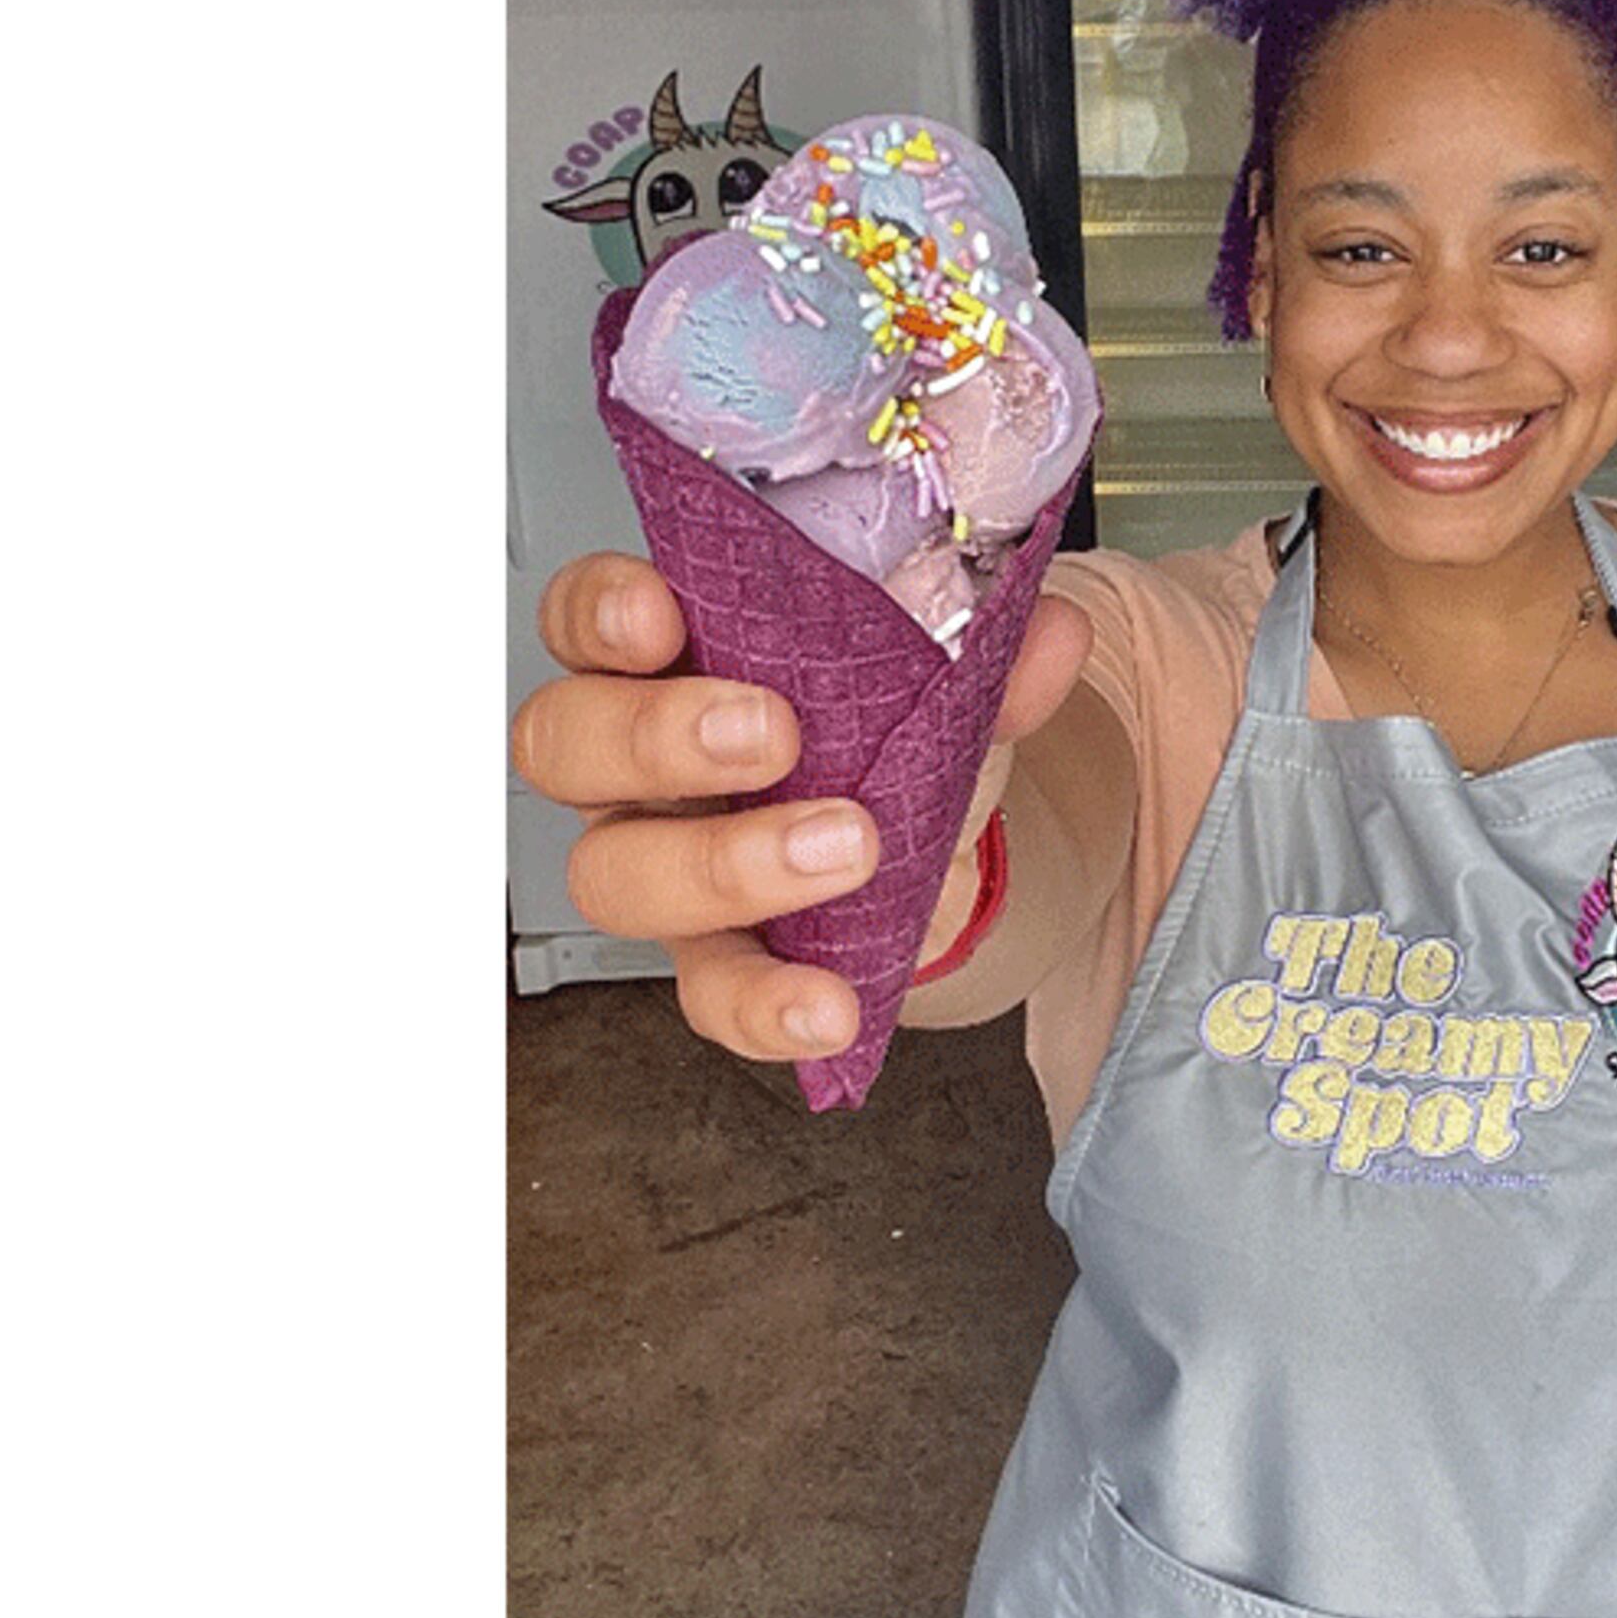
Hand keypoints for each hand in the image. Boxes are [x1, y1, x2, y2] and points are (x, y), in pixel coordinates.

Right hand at [513, 550, 1090, 1061]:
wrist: (919, 842)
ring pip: (613, 876)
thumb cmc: (870, 731)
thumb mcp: (924, 676)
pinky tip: (828, 1004)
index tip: (661, 613)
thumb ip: (981, 652)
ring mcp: (656, 864)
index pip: (583, 619)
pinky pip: (705, 994)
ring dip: (723, 864)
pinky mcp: (707, 958)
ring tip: (843, 850)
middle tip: (773, 734)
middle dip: (656, 737)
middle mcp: (631, 764)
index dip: (600, 614)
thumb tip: (1052, 631)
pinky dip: (767, 1005)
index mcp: (664, 661)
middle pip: (564, 746)